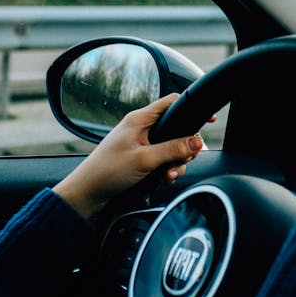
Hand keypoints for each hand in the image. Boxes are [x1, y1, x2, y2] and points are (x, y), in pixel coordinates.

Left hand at [53, 93, 203, 219]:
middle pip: (176, 129)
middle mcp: (141, 128)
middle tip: (182, 160)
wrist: (87, 194)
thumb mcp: (145, 160)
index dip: (191, 109)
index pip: (172, 102)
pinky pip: (163, 159)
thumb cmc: (106, 172)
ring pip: (172, 147)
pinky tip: (162, 180)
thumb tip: (196, 141)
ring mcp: (141, 143)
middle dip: (183, 148)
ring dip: (175, 162)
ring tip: (168, 175)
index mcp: (140, 119)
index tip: (208, 119)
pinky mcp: (140, 157)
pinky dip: (167, 169)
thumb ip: (173, 149)